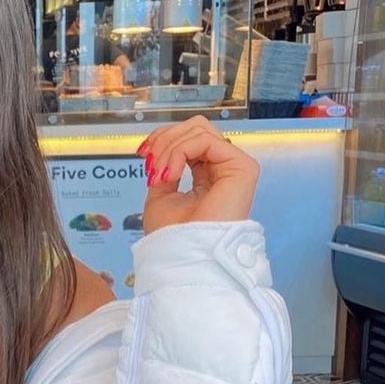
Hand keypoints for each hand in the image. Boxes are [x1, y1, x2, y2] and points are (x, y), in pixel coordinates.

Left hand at [139, 116, 258, 232]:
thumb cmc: (172, 237)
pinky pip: (205, 141)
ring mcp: (234, 167)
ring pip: (199, 129)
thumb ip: (164, 169)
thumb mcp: (159, 196)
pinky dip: (179, 152)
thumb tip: (160, 151)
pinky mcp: (242, 168)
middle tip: (149, 163)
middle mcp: (222, 169)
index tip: (141, 153)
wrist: (183, 256)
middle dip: (165, 139)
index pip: (189, 139)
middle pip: (196, 127)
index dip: (163, 138)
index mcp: (206, 176)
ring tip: (160, 175)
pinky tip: (170, 175)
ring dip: (169, 147)